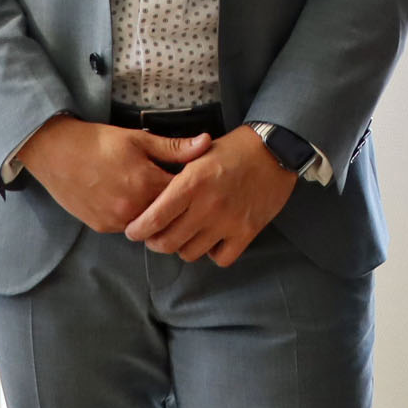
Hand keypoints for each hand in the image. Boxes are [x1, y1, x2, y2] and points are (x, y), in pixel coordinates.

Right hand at [18, 115, 210, 233]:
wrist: (54, 152)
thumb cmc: (97, 141)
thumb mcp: (138, 139)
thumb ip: (174, 148)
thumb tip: (207, 143)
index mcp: (146, 184)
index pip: (184, 195)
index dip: (192, 188)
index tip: (196, 180)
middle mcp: (133, 208)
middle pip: (168, 215)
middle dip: (176, 206)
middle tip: (178, 193)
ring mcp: (116, 221)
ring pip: (148, 224)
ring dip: (155, 214)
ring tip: (153, 196)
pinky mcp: (102, 227)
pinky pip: (127, 226)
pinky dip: (134, 217)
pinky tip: (131, 201)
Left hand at [125, 126, 298, 266]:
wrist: (274, 150)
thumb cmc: (233, 149)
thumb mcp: (198, 155)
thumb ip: (176, 180)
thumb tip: (150, 201)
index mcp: (191, 183)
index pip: (154, 218)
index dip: (138, 230)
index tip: (133, 232)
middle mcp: (207, 206)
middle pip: (168, 242)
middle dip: (156, 242)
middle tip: (156, 236)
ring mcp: (228, 222)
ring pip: (191, 253)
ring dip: (184, 247)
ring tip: (185, 235)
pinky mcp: (247, 232)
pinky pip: (220, 258)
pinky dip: (213, 253)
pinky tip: (212, 240)